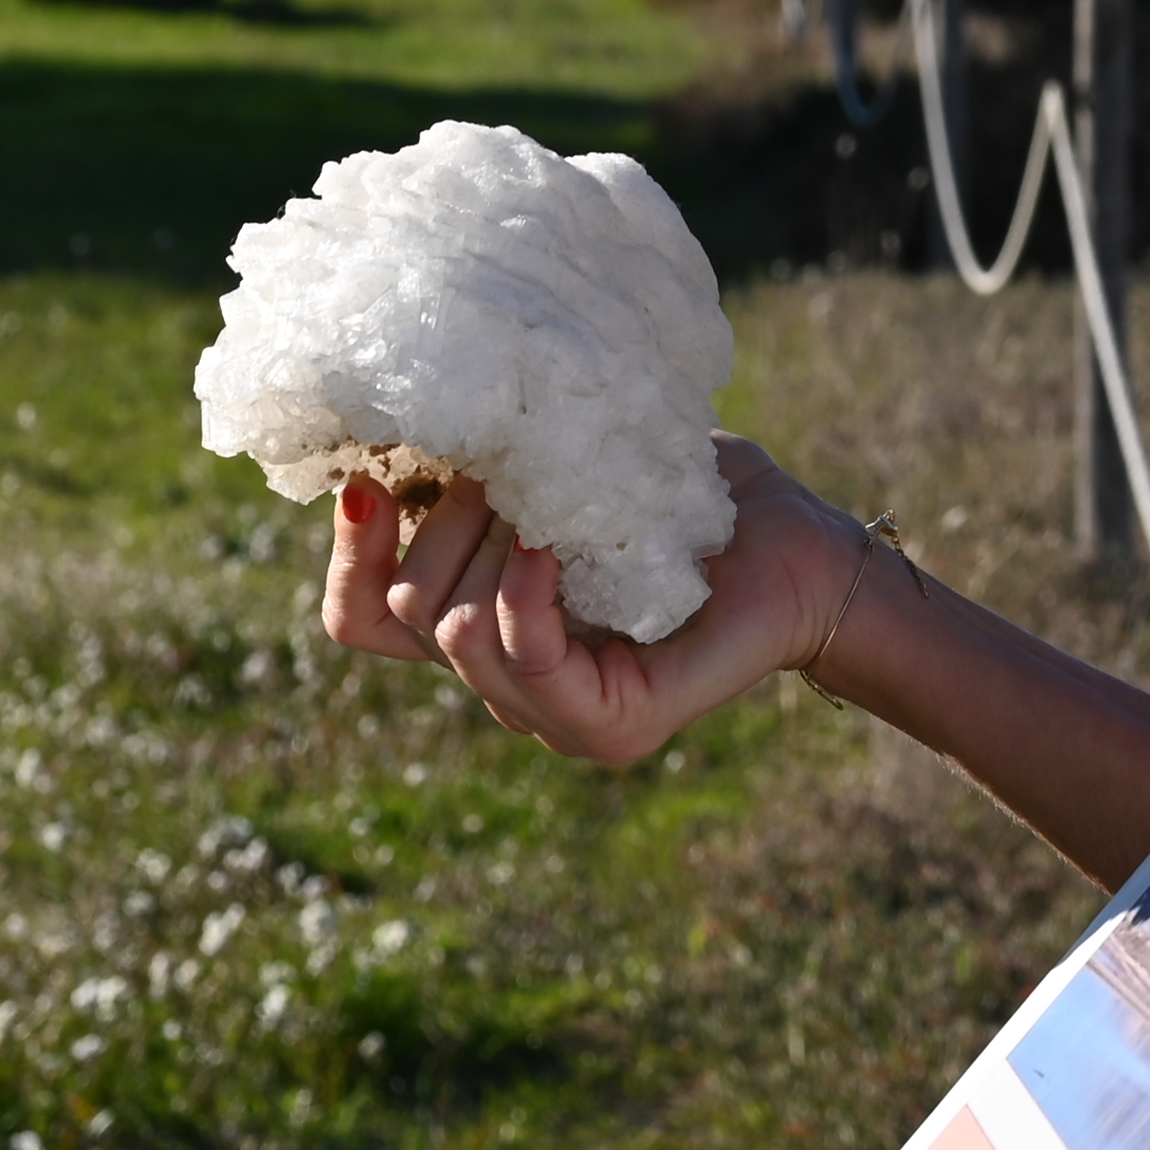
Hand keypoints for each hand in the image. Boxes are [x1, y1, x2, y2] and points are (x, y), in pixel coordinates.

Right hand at [322, 437, 856, 766]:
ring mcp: (558, 717)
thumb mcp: (569, 468)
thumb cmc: (689, 498)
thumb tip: (402, 423)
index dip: (347, 553)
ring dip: (487, 541)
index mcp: (485, 629)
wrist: (802, 549)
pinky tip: (554, 544)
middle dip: (441, 518)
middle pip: (402, 607)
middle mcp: (509, 684)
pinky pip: (527, 658)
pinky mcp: (613, 726)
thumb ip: (490, 468)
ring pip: (454, 629)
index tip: (367, 478)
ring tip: (549, 500)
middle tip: (511, 470)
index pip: (360, 620)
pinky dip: (527, 592)